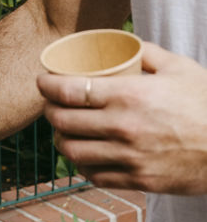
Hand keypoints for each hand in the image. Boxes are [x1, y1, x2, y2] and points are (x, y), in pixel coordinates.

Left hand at [38, 41, 206, 193]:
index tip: (42, 82)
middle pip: (63, 121)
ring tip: (63, 131)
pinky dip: (81, 166)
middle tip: (51, 105)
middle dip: (49, 111)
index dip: (46, 86)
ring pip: (73, 152)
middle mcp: (123, 127)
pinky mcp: (138, 180)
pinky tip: (83, 156)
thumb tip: (121, 41)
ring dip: (61, 140)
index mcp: (130, 95)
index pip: (69, 91)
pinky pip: (94, 176)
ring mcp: (129, 157)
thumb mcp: (179, 68)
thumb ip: (145, 52)